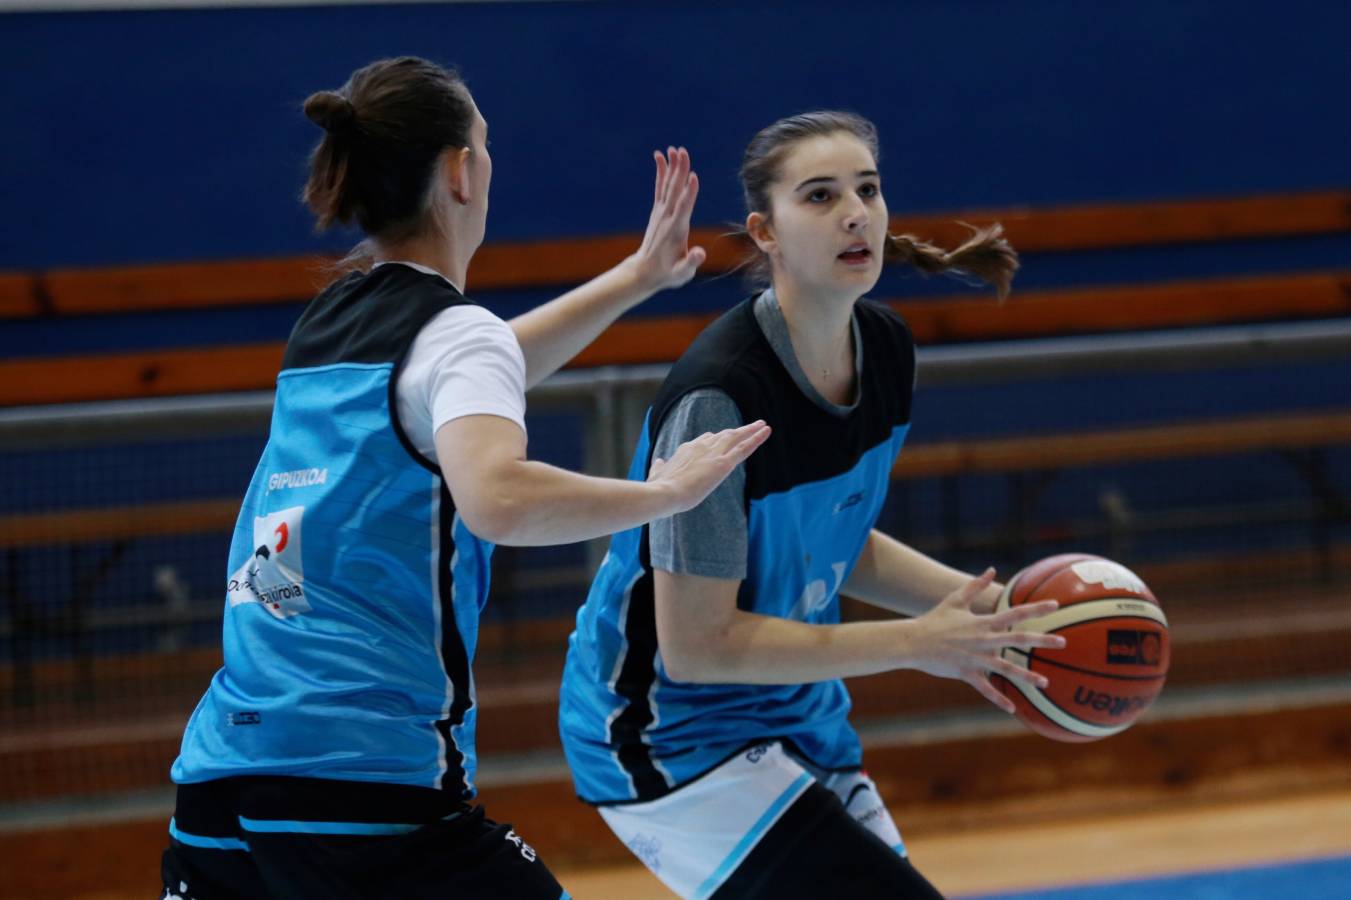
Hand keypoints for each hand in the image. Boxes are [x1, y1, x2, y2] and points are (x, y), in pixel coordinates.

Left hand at [629, 147, 705, 293]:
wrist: (645, 272)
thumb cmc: (668, 274)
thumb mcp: (682, 273)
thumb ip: (691, 262)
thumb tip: (700, 253)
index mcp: (676, 230)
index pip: (683, 208)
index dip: (689, 193)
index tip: (693, 176)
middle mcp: (667, 218)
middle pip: (674, 191)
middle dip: (679, 171)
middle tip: (683, 151)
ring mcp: (661, 213)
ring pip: (667, 185)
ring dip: (672, 167)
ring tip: (675, 149)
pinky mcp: (659, 211)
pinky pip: (660, 188)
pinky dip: (661, 172)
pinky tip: (662, 157)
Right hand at [648, 421, 770, 514]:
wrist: (664, 493)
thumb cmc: (659, 488)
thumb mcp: (657, 474)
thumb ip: (659, 467)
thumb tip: (658, 461)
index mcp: (687, 449)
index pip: (705, 440)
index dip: (716, 439)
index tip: (723, 437)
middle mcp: (701, 446)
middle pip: (723, 435)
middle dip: (736, 431)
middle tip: (749, 427)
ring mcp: (714, 453)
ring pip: (736, 437)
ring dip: (750, 430)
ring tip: (762, 425)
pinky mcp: (724, 464)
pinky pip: (744, 448)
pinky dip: (757, 438)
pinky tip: (766, 431)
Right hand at [905, 568, 1065, 713]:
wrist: (913, 642)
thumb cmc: (934, 619)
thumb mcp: (954, 599)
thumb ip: (974, 585)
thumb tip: (991, 569)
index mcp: (982, 622)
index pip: (1014, 612)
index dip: (1035, 608)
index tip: (1055, 606)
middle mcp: (983, 640)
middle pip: (1018, 639)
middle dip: (1042, 640)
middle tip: (1063, 642)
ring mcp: (976, 658)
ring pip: (1006, 668)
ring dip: (1027, 676)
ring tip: (1045, 683)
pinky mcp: (967, 673)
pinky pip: (985, 688)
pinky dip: (998, 698)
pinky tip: (1012, 709)